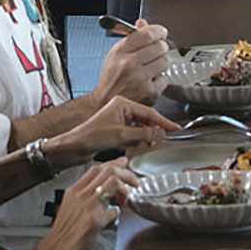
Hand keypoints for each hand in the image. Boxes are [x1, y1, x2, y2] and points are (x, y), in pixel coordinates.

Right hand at [32, 159, 136, 249]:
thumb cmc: (62, 234)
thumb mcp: (70, 207)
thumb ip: (85, 196)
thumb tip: (104, 190)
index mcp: (74, 191)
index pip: (96, 168)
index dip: (114, 164)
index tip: (124, 164)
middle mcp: (80, 196)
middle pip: (108, 172)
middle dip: (126, 174)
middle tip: (134, 182)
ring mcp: (87, 207)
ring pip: (113, 183)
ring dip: (125, 189)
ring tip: (126, 199)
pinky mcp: (94, 222)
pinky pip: (114, 210)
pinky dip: (119, 212)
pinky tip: (115, 217)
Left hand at [51, 96, 179, 166]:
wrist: (75, 146)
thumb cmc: (92, 136)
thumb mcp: (122, 135)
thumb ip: (143, 134)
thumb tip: (160, 134)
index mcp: (122, 103)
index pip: (149, 112)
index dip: (163, 121)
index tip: (174, 128)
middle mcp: (121, 108)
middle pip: (146, 118)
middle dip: (154, 129)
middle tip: (164, 138)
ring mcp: (119, 118)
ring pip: (141, 126)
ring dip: (146, 135)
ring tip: (151, 143)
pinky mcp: (116, 128)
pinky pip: (134, 132)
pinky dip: (139, 139)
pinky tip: (141, 144)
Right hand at [94, 20, 169, 104]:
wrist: (105, 103)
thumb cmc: (111, 78)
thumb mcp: (116, 54)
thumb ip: (131, 38)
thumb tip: (143, 22)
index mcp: (120, 51)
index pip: (147, 34)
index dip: (158, 31)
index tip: (161, 32)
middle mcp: (129, 64)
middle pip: (160, 47)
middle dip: (161, 47)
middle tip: (158, 50)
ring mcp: (140, 79)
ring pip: (164, 61)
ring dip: (160, 63)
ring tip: (150, 68)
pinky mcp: (149, 92)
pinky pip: (165, 78)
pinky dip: (159, 80)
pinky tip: (149, 81)